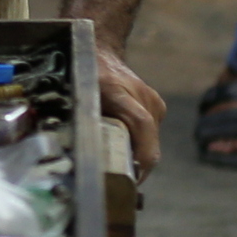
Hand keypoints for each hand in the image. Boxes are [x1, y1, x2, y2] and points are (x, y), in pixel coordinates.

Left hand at [95, 43, 163, 177]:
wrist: (101, 52)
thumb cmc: (86, 75)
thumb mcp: (79, 98)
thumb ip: (83, 122)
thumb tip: (82, 155)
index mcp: (123, 94)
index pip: (142, 126)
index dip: (142, 156)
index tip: (134, 178)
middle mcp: (145, 99)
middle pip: (149, 143)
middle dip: (137, 166)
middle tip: (120, 183)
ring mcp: (154, 104)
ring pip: (150, 141)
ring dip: (137, 155)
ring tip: (119, 167)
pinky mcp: (157, 109)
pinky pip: (149, 134)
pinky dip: (138, 144)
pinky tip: (123, 148)